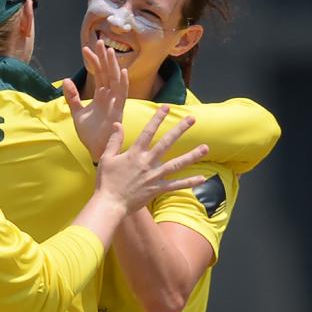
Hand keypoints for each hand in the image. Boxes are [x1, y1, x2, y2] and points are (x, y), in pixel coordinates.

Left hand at [64, 40, 128, 160]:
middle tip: (98, 41)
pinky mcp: (118, 110)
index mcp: (101, 95)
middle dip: (103, 57)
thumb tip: (66, 79)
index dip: (92, 61)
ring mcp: (115, 102)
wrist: (95, 149)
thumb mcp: (77, 112)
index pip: (98, 74)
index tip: (85, 49)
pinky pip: (122, 94)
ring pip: (115, 79)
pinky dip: (123, 82)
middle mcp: (110, 96)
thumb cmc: (90, 133)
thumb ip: (72, 96)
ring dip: (113, 65)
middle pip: (107, 72)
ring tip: (109, 50)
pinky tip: (122, 70)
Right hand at [94, 106, 208, 215]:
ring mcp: (154, 176)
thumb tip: (117, 124)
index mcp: (135, 154)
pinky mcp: (157, 189)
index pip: (148, 132)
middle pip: (166, 143)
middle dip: (180, 129)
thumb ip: (114, 141)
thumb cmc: (106, 181)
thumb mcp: (106, 158)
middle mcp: (147, 162)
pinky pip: (176, 185)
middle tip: (192, 119)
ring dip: (192, 155)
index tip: (167, 108)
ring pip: (177, 164)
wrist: (110, 203)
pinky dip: (189, 182)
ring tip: (205, 147)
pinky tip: (202, 178)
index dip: (158, 118)